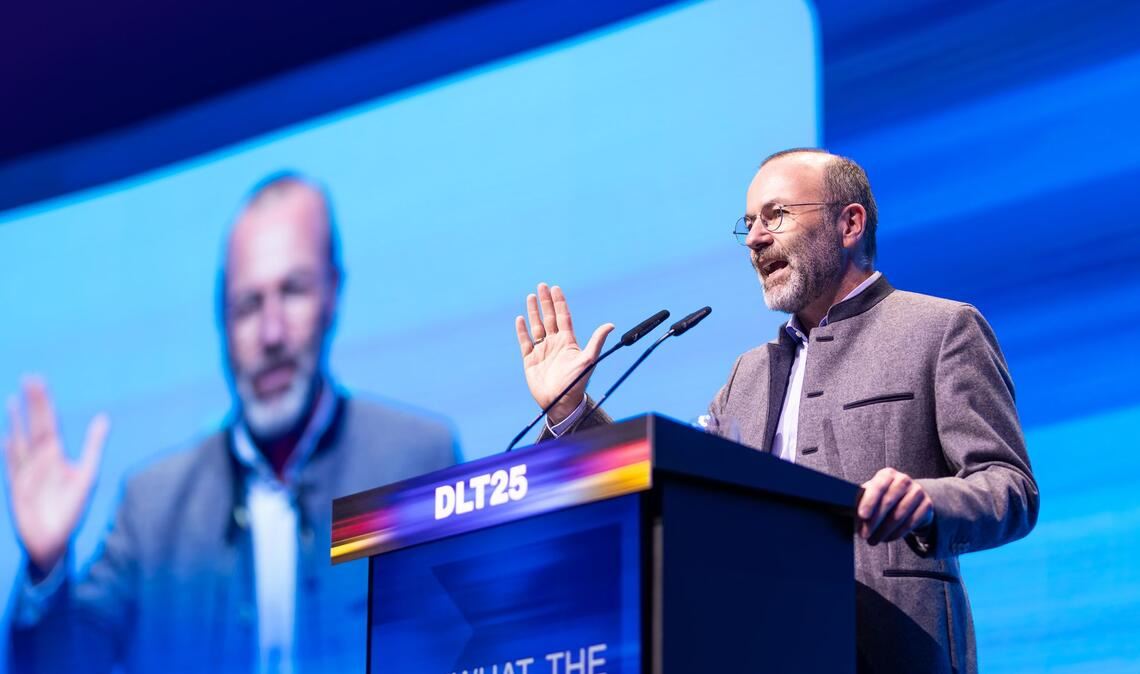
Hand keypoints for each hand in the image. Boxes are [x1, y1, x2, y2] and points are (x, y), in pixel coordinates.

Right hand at [4, 377, 108, 572]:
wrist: (55, 541)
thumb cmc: (70, 508)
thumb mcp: (87, 474)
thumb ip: (93, 445)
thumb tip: (103, 417)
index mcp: (56, 455)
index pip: (50, 422)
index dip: (45, 402)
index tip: (39, 380)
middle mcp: (40, 460)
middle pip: (36, 425)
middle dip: (33, 404)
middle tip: (30, 378)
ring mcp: (27, 473)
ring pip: (21, 442)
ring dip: (18, 422)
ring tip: (13, 400)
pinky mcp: (18, 489)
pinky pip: (13, 467)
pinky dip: (10, 452)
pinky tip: (6, 436)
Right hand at [514, 283, 613, 423]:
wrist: (561, 403)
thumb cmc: (576, 383)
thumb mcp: (588, 360)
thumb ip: (597, 341)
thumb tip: (610, 325)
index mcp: (568, 342)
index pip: (563, 317)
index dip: (559, 302)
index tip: (556, 288)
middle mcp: (555, 344)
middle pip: (549, 318)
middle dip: (545, 302)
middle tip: (541, 285)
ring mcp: (542, 351)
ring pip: (536, 327)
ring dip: (534, 312)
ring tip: (530, 297)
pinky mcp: (530, 360)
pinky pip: (525, 342)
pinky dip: (522, 331)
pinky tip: (520, 319)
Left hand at [857, 467, 932, 544]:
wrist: (908, 498)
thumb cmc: (882, 496)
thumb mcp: (871, 494)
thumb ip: (860, 500)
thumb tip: (843, 510)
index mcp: (887, 474)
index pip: (878, 487)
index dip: (869, 501)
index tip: (861, 516)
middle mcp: (903, 480)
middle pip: (888, 502)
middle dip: (874, 521)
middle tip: (864, 535)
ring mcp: (917, 491)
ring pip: (900, 515)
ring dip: (884, 531)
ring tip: (873, 540)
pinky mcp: (926, 505)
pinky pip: (911, 523)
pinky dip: (897, 533)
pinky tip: (887, 539)